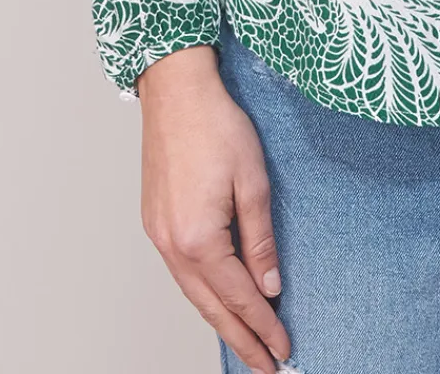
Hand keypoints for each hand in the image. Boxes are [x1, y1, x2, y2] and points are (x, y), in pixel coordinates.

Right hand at [137, 44, 290, 373]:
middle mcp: (172, 246)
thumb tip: (269, 287)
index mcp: (199, 239)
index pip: (239, 297)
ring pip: (193, 294)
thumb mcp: (254, 181)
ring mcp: (159, 237)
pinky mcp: (155, 223)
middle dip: (241, 340)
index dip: (264, 326)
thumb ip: (261, 239)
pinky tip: (217, 301)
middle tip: (266, 366)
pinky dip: (202, 295)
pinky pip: (181, 274)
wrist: (176, 93)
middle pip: (211, 307)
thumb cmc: (217, 127)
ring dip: (221, 321)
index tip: (284, 350)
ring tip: (246, 343)